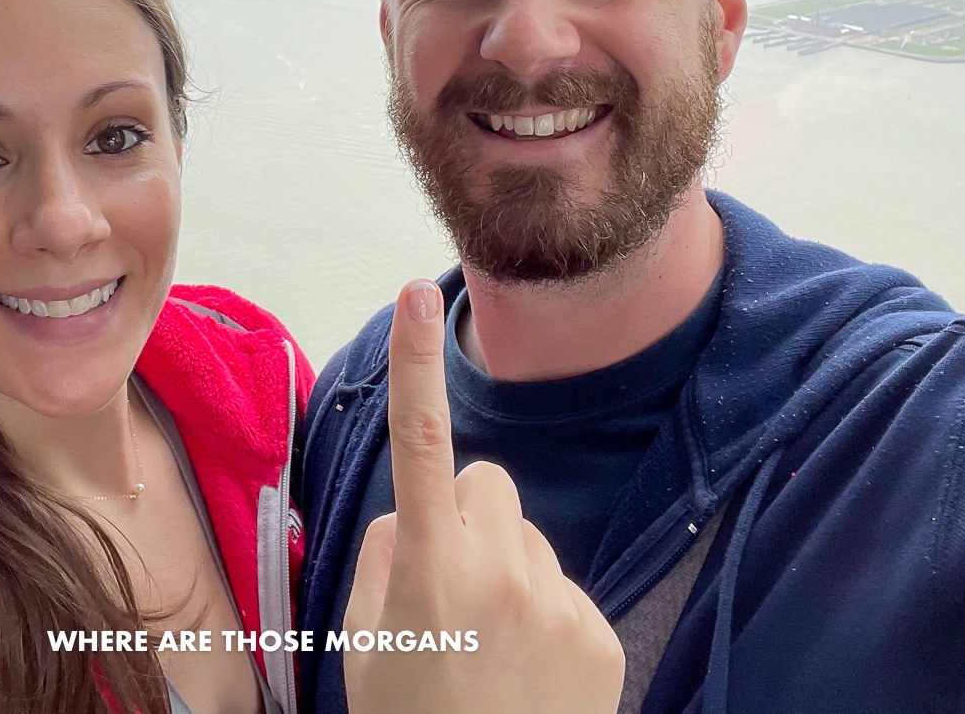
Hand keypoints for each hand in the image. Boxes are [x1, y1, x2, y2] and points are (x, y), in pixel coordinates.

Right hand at [342, 279, 624, 713]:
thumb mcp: (364, 644)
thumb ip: (384, 558)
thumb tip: (413, 517)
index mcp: (428, 570)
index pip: (419, 445)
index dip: (415, 364)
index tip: (416, 293)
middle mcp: (500, 572)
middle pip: (489, 484)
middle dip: (468, 515)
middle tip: (451, 589)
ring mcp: (558, 601)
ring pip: (529, 536)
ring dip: (509, 568)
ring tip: (491, 647)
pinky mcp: (600, 632)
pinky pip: (564, 584)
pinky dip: (544, 614)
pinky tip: (528, 671)